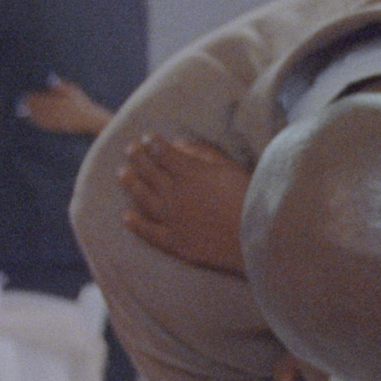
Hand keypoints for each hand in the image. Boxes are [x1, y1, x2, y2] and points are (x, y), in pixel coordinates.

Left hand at [23, 79, 111, 135]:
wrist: (92, 121)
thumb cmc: (83, 105)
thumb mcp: (74, 91)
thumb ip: (61, 85)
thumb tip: (50, 77)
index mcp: (58, 101)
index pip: (39, 98)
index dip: (31, 97)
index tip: (25, 96)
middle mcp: (55, 111)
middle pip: (37, 108)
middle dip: (29, 105)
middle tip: (21, 103)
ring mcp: (56, 120)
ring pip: (39, 116)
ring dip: (31, 114)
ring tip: (24, 111)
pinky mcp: (57, 127)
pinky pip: (44, 125)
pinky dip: (37, 122)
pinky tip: (34, 120)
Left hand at [117, 134, 250, 274]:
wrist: (257, 238)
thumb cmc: (252, 199)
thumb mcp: (232, 168)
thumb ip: (206, 154)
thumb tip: (182, 144)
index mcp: (190, 172)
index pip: (163, 152)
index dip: (153, 143)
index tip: (147, 138)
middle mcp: (175, 194)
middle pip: (148, 171)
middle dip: (138, 157)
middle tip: (130, 149)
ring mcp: (172, 219)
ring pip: (142, 197)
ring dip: (130, 183)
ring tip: (122, 173)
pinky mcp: (174, 242)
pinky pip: (148, 231)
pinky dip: (135, 222)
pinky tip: (127, 215)